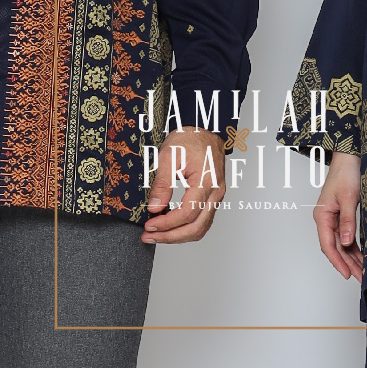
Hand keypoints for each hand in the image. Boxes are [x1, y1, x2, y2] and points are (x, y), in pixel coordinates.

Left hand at [143, 129, 225, 244]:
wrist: (206, 131)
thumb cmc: (190, 139)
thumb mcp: (169, 156)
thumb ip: (162, 183)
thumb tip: (155, 208)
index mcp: (206, 182)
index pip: (187, 213)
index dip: (167, 224)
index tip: (150, 225)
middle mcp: (216, 193)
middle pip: (196, 228)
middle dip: (170, 236)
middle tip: (149, 236)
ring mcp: (217, 197)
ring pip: (201, 229)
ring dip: (178, 236)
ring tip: (157, 235)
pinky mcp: (213, 199)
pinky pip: (202, 221)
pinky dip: (185, 228)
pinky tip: (169, 227)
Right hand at [313, 150, 362, 279]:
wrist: (349, 157)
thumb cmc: (347, 173)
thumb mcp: (349, 198)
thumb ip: (347, 221)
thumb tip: (347, 242)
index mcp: (322, 216)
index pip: (328, 245)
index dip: (337, 261)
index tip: (347, 274)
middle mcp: (326, 219)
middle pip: (335, 247)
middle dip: (347, 263)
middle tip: (359, 278)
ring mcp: (333, 218)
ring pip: (341, 244)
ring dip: (351, 258)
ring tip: (362, 271)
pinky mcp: (342, 216)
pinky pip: (346, 236)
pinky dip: (354, 247)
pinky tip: (362, 256)